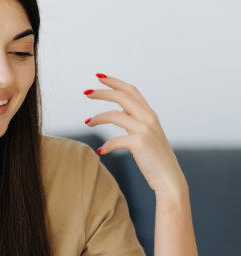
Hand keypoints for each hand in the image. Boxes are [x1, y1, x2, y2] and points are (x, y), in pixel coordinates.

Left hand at [84, 74, 186, 196]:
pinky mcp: (139, 143)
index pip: (131, 91)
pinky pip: (115, 140)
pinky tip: (102, 151)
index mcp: (150, 114)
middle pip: (122, 96)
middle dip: (102, 92)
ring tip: (87, 122)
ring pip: (114, 115)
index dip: (114, 82)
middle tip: (86, 92)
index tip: (99, 77)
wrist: (169, 178)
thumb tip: (120, 112)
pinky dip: (106, 145)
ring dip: (97, 118)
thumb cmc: (155, 158)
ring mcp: (144, 130)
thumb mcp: (147, 134)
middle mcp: (148, 118)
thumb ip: (135, 121)